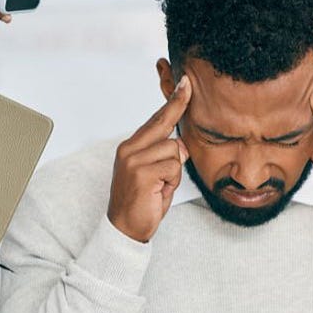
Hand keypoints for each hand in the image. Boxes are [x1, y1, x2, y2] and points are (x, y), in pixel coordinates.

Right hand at [108, 77, 190, 242]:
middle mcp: (129, 149)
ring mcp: (133, 159)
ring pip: (174, 150)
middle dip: (178, 113)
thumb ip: (167, 157)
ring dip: (174, 172)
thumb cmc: (142, 203)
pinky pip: (173, 166)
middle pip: (164, 125)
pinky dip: (172, 181)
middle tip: (187, 88)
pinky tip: (157, 191)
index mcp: (131, 147)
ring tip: (160, 187)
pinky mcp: (141, 172)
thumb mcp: (158, 176)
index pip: (156, 120)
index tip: (185, 83)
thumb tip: (182, 146)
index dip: (173, 102)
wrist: (125, 229)